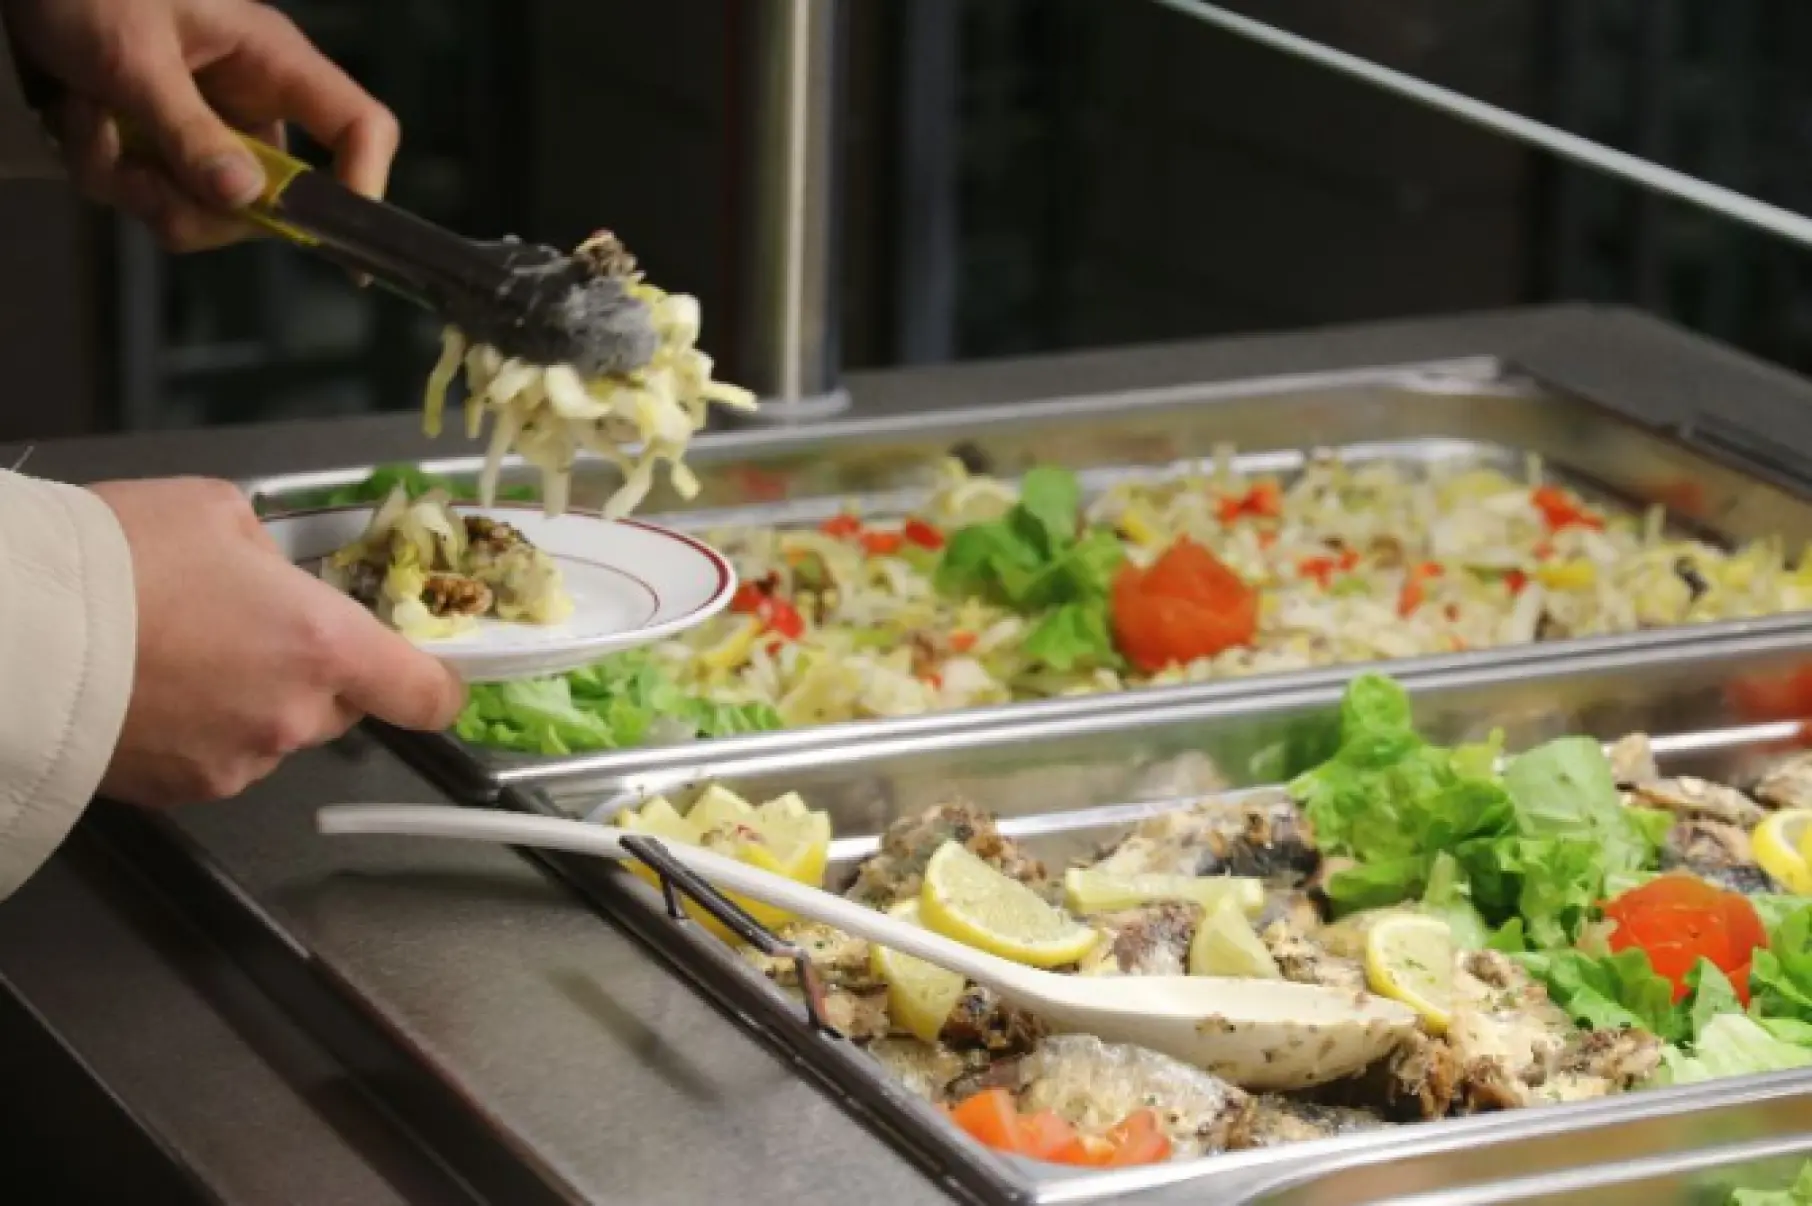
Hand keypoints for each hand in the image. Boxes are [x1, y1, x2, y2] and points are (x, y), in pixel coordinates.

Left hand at [3, 0, 398, 250]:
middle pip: (271, 202)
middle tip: (136, 171)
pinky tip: (80, 119)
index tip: (337, 238)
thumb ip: (187, 129)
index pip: (360, 128)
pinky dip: (106, 173)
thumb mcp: (131, 57)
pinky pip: (154, 201)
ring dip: (132, 184)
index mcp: (273, 64)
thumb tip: (245, 198)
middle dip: (193, 201)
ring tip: (88, 121)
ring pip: (204, 213)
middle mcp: (253, 105)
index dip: (364, 182)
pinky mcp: (169, 151)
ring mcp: (211, 133)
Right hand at [91, 477, 463, 806]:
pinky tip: (151, 689)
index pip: (425, 695)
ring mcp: (235, 763)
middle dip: (312, 675)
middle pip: (339, 708)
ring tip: (182, 655)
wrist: (14, 631)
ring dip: (250, 704)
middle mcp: (293, 717)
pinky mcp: (176, 793)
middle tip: (252, 631)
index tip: (430, 672)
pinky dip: (197, 732)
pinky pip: (213, 760)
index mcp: (326, 646)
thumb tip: (273, 573)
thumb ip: (272, 553)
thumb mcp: (217, 513)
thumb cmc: (119, 557)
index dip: (436, 684)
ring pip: (272, 735)